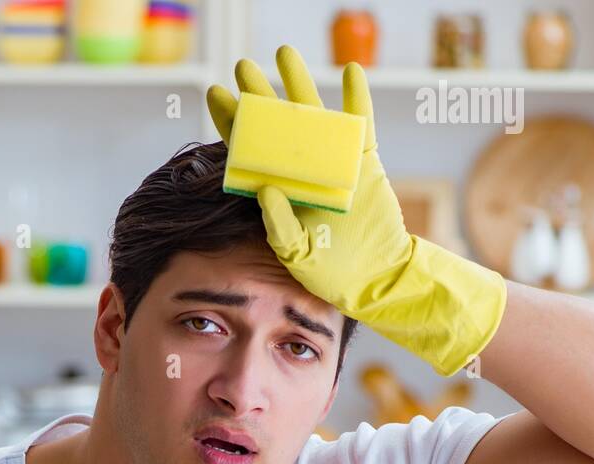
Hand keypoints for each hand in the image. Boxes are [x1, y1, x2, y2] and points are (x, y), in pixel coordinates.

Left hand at [207, 46, 506, 376]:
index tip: (215, 94)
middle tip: (243, 65)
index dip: (233, 124)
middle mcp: (302, 174)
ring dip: (299, 86)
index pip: (250, 152)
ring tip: (284, 54)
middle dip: (260, 96)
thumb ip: (280, 226)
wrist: (378, 279)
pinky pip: (359, 126)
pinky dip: (356, 100)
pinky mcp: (364, 165)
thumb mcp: (298, 257)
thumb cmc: (332, 275)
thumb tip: (264, 188)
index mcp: (280, 193)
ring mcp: (333, 166)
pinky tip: (349, 72)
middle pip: (277, 126)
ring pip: (313, 118)